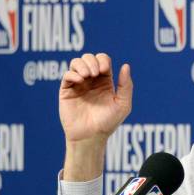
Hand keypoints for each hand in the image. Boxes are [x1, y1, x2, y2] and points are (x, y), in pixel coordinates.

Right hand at [59, 53, 132, 180]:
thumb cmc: (108, 123)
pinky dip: (73, 74)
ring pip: (76, 63)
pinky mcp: (67, 91)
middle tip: (96, 73)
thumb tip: (125, 65)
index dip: (103, 60)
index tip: (105, 70)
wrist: (91, 136)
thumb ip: (126, 85)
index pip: (103, 60)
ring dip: (82, 64)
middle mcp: (91, 81)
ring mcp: (78, 85)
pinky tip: (81, 81)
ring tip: (88, 76)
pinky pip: (67, 75)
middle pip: (89, 58)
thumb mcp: (123, 104)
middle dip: (92, 61)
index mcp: (105, 82)